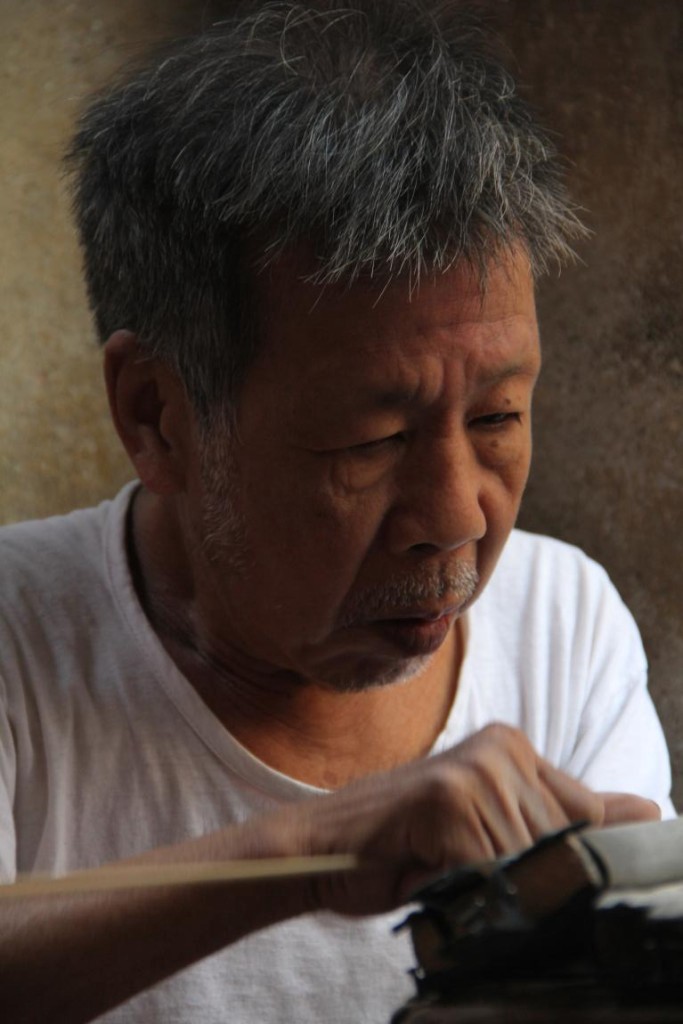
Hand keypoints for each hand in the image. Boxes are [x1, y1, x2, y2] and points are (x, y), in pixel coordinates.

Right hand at [283, 723, 654, 914]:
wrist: (320, 846)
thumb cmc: (404, 844)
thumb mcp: (491, 826)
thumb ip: (565, 817)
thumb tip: (652, 811)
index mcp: (513, 746)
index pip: (583, 816)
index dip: (553, 855)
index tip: (502, 862)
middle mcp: (503, 748)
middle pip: (559, 845)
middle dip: (515, 875)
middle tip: (454, 865)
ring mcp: (477, 770)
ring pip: (527, 864)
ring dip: (485, 886)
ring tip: (438, 865)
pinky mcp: (451, 801)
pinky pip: (492, 873)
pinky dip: (464, 889)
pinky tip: (425, 868)